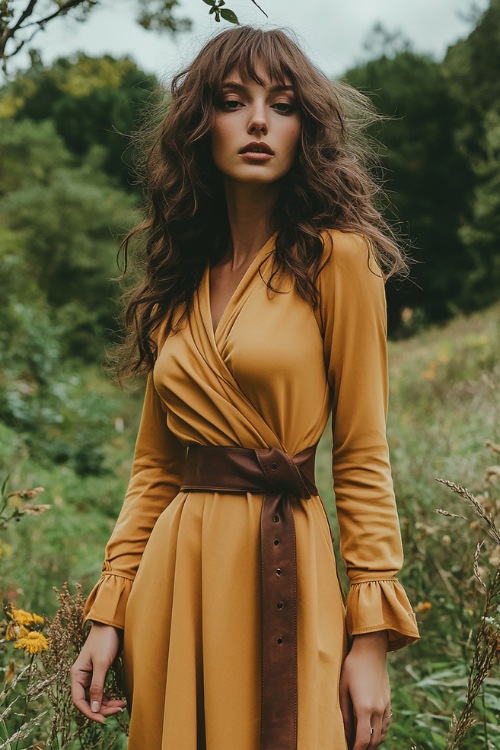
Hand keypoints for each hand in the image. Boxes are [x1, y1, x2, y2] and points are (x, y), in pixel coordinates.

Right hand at [71, 622, 126, 723]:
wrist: (112, 624)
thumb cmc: (105, 640)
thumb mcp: (102, 664)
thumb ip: (97, 686)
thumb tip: (94, 708)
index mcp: (77, 674)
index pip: (79, 700)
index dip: (89, 712)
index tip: (103, 719)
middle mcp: (81, 677)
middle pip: (89, 700)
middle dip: (102, 708)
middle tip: (119, 709)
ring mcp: (90, 675)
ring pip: (96, 697)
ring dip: (107, 703)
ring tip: (122, 704)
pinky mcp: (99, 673)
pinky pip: (101, 691)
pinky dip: (109, 697)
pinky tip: (118, 699)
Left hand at [339, 631, 390, 748]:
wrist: (371, 650)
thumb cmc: (352, 667)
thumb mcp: (342, 688)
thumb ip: (344, 713)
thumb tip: (345, 733)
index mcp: (364, 708)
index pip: (362, 740)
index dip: (356, 749)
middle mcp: (377, 710)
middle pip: (374, 741)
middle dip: (364, 749)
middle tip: (354, 748)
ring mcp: (385, 706)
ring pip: (382, 734)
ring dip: (373, 743)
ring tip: (362, 743)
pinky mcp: (388, 701)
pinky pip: (387, 724)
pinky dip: (380, 732)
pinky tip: (372, 732)